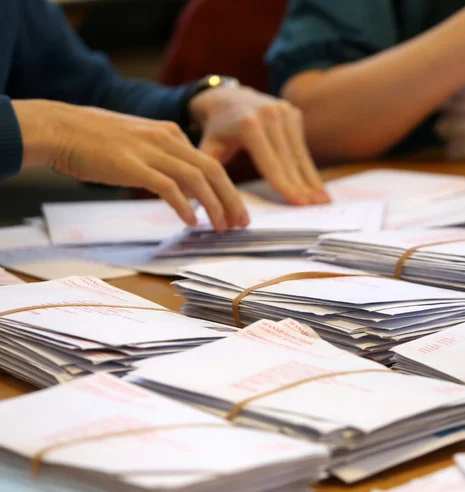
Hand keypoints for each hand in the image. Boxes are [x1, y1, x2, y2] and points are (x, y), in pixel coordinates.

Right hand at [13, 100, 247, 231]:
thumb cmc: (94, 140)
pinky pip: (168, 187)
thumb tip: (182, 187)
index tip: (237, 211)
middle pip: (212, 172)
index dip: (228, 190)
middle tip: (241, 224)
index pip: (210, 163)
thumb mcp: (138, 143)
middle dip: (231, 200)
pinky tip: (191, 222)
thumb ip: (162, 160)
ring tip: (222, 227)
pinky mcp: (134, 165)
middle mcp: (166, 139)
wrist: (59, 128)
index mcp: (170, 133)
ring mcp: (151, 151)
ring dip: (214, 206)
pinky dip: (184, 206)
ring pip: (197, 180)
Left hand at [189, 86, 328, 205]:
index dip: (285, 185)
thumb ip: (205, 174)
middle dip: (303, 186)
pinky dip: (309, 167)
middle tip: (317, 207)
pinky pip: (302, 146)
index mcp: (249, 124)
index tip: (298, 204)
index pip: (270, 163)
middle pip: (288, 160)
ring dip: (312, 179)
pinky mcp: (293, 112)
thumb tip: (193, 203)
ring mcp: (284, 111)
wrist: (228, 97)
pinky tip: (317, 184)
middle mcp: (270, 114)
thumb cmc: (217, 130)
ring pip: (299, 154)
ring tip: (323, 200)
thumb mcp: (207, 148)